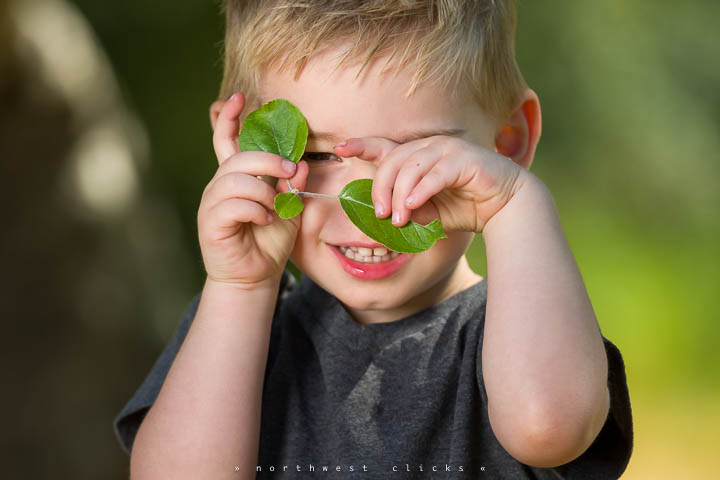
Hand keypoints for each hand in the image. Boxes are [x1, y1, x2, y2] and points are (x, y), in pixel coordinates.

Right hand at [198, 93, 308, 287]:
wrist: (254, 277)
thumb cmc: (268, 242)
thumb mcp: (289, 210)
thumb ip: (292, 187)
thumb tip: (299, 165)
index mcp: (237, 178)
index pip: (227, 141)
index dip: (229, 119)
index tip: (239, 98)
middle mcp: (220, 186)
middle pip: (237, 158)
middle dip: (267, 159)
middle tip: (289, 170)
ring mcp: (212, 204)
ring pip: (235, 180)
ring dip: (263, 191)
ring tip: (275, 208)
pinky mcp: (210, 222)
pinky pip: (233, 205)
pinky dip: (255, 210)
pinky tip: (264, 220)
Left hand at [334, 135, 530, 232]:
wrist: (506, 208)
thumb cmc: (467, 206)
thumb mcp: (430, 212)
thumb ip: (408, 209)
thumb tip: (389, 216)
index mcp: (419, 156)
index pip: (385, 147)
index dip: (361, 145)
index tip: (340, 148)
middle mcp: (431, 147)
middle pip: (393, 161)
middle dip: (381, 188)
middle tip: (381, 214)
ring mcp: (448, 150)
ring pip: (411, 167)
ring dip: (400, 195)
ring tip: (399, 219)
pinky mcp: (465, 160)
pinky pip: (435, 174)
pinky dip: (421, 191)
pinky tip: (413, 206)